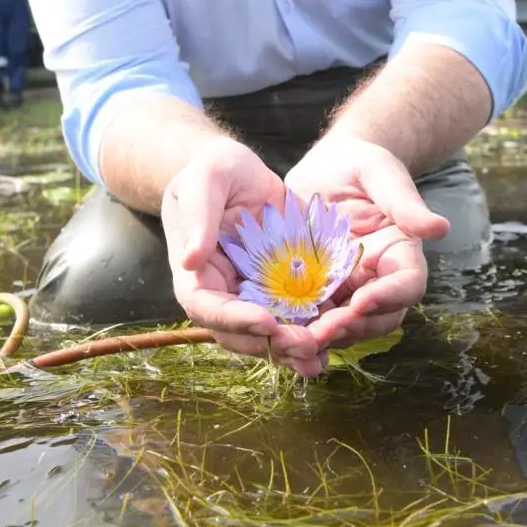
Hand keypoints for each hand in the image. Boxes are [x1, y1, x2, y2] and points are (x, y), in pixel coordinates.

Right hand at [161, 138, 327, 376]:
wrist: (242, 170)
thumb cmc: (216, 169)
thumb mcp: (206, 179)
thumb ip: (198, 216)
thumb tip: (189, 261)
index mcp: (195, 272)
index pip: (206, 307)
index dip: (235, 320)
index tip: (267, 322)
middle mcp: (222, 292)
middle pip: (240, 333)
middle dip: (273, 344)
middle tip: (307, 346)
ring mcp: (252, 295)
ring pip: (269, 336)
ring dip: (294, 350)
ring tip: (321, 357)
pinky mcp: (280, 290)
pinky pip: (295, 318)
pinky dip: (313, 332)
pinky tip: (337, 337)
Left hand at [285, 134, 449, 347]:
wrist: (326, 166)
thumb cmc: (360, 163)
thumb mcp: (381, 173)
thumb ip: (404, 202)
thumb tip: (441, 229)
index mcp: (400, 252)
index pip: (407, 285)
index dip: (389, 298)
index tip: (362, 301)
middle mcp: (377, 277)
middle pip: (378, 316)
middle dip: (354, 326)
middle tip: (324, 329)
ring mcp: (346, 286)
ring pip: (345, 324)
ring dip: (325, 334)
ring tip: (298, 337)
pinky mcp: (316, 288)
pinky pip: (312, 315)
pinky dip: (299, 326)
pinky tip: (277, 329)